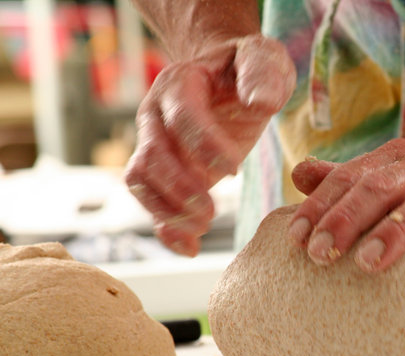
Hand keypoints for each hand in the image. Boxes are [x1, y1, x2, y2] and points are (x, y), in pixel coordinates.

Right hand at [125, 34, 294, 255]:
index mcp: (180, 84)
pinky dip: (166, 229)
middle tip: (213, 210)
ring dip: (168, 211)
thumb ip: (263, 75)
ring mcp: (153, 145)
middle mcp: (156, 115)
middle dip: (181, 188)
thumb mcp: (263, 59)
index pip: (181, 117)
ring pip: (141, 182)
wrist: (225, 78)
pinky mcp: (162, 173)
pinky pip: (150, 203)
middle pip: (151, 156)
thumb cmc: (246, 70)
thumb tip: (261, 103)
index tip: (233, 170)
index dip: (203, 147)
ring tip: (205, 225)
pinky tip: (191, 247)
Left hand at [287, 139, 404, 275]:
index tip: (295, 240)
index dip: (321, 206)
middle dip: (348, 219)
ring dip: (396, 233)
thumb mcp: (390, 190)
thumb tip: (299, 172)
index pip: (352, 177)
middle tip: (320, 255)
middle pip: (384, 187)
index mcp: (399, 160)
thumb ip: (347, 183)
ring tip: (368, 263)